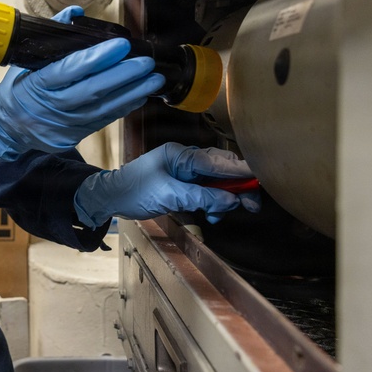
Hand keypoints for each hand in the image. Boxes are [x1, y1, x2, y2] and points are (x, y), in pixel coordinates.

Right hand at [0, 7, 164, 161]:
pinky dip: (124, 106)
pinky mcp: (76, 134)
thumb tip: (75, 12)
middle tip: (146, 62)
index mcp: (38, 84)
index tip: (121, 46)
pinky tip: (140, 95)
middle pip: (93, 90)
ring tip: (153, 78)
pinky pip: (104, 120)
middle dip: (123, 76)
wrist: (6, 128)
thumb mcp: (25, 62)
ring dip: (132, 92)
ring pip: (103, 107)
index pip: (71, 69)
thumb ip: (52, 36)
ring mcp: (66, 123)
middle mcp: (54, 106)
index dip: (97, 58)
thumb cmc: (17, 90)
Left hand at [73, 142, 261, 226]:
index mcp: (182, 155)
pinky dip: (213, 203)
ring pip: (216, 182)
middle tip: (251, 205)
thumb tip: (231, 201)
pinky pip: (206, 191)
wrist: (110, 198)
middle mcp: (186, 160)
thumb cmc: (134, 191)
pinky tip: (212, 215)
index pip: (218, 162)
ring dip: (225, 199)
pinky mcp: (183, 184)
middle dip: (238, 188)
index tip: (261, 180)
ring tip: (223, 215)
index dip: (242, 171)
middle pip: (222, 170)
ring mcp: (185, 172)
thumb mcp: (169, 196)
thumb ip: (201, 198)